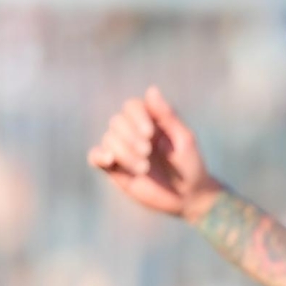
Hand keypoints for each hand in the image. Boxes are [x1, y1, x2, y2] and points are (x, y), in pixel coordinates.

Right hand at [86, 86, 222, 219]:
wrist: (187, 196)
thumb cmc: (190, 165)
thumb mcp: (183, 140)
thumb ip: (167, 116)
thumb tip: (151, 89)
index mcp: (151, 121)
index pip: (132, 106)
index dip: (136, 117)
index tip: (150, 134)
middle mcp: (133, 132)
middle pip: (117, 122)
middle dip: (131, 137)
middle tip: (147, 153)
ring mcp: (122, 149)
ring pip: (109, 139)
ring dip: (125, 153)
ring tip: (144, 168)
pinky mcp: (114, 168)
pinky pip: (95, 156)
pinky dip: (98, 155)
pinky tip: (109, 160)